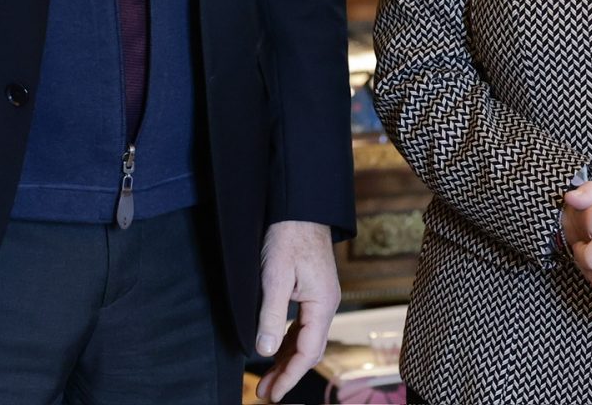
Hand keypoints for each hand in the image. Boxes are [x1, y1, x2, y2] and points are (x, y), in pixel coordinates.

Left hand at [254, 220, 339, 402]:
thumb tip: (265, 351)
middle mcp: (327, 304)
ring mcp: (321, 297)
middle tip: (265, 393)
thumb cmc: (288, 235)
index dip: (289, 376)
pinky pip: (304, 325)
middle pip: (309, 350)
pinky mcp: (313, 290)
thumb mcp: (275, 277)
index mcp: (323, 303)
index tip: (272, 394)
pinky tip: (276, 349)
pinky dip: (289, 341)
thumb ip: (271, 315)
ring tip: (266, 379)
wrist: (300, 205)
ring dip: (287, 359)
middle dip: (287, 373)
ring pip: (306, 339)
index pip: (308, 352)